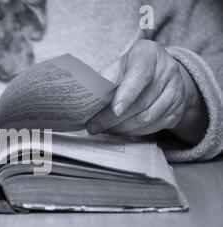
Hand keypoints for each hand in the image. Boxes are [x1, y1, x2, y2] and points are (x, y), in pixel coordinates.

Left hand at [87, 40, 206, 142]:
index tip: (115, 109)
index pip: (140, 74)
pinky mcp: (177, 110)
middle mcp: (168, 71)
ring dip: (121, 128)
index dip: (127, 94)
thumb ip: (107, 78)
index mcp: (149, 54)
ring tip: (104, 129)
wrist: (162, 73)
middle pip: (140, 102)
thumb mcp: (119, 65)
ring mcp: (176, 92)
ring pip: (147, 118)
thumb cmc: (132, 68)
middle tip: (94, 126)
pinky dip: (132, 131)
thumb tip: (88, 98)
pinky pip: (153, 126)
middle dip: (113, 118)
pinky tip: (119, 130)